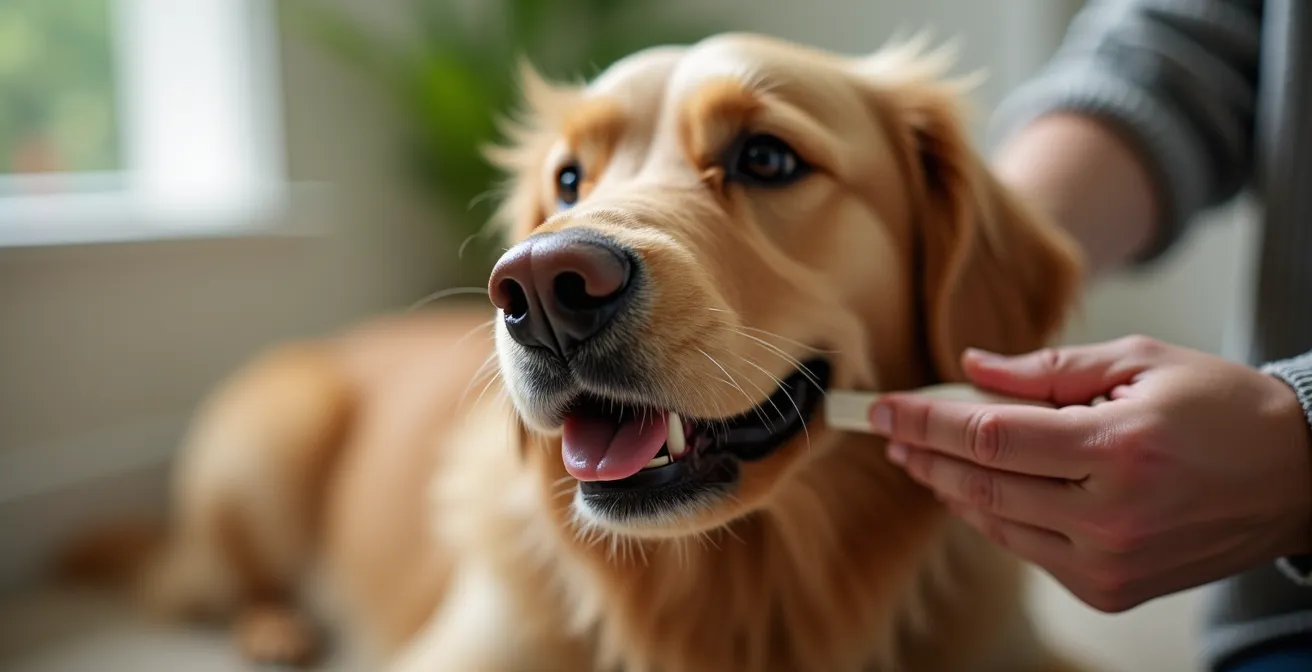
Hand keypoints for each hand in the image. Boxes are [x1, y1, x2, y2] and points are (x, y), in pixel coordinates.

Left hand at [868, 335, 1311, 611]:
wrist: (1297, 478)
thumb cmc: (1220, 408)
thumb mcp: (1138, 362)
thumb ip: (1046, 368)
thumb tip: (972, 369)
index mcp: (1117, 448)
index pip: (989, 436)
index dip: (925, 421)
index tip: (881, 409)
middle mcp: (1110, 515)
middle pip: (981, 485)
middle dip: (925, 455)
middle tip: (890, 431)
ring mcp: (1109, 562)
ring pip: (997, 523)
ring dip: (950, 488)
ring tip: (920, 457)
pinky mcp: (1110, 589)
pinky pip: (1028, 549)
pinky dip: (995, 516)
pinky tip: (976, 489)